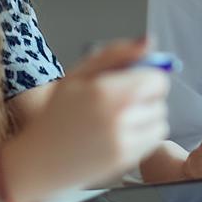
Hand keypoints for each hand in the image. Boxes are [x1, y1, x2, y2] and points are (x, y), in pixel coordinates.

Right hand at [8, 39, 169, 201]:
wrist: (40, 160)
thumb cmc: (58, 113)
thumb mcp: (79, 73)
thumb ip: (117, 53)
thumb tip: (149, 41)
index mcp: (105, 91)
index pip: (157, 78)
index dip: (147, 76)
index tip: (131, 81)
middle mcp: (118, 117)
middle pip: (160, 99)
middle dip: (145, 96)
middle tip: (120, 101)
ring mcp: (124, 141)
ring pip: (160, 118)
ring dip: (147, 115)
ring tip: (119, 117)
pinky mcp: (127, 160)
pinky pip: (155, 138)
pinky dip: (144, 133)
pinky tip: (121, 133)